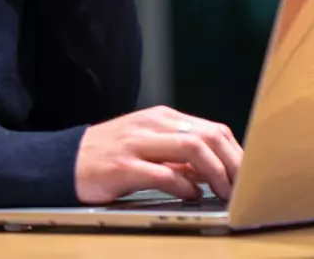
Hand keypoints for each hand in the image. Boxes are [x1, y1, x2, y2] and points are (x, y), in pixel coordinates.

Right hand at [75, 106, 244, 203]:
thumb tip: (215, 171)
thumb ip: (180, 156)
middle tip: (242, 188)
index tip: (246, 177)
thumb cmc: (111, 156)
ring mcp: (137, 143)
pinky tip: (190, 195)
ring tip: (222, 193)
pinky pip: (164, 173)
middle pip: (208, 136)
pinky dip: (184, 185)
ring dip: (215, 173)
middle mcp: (151, 125)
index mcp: (161, 118)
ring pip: (191, 147)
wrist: (66, 162)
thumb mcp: (149, 148)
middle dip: (233, 164)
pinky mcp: (123, 166)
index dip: (236, 155)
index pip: (212, 129)